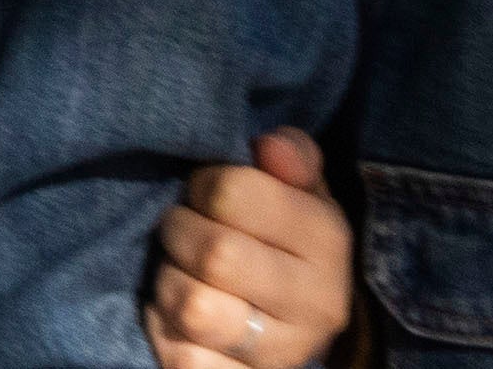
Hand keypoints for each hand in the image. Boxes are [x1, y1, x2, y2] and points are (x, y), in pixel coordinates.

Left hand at [144, 129, 351, 368]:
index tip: (201, 192)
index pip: (235, 194)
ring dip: (167, 280)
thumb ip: (291, 155)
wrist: (303, 318)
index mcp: (329, 240)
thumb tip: (269, 146)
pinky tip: (173, 313)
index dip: (202, 185)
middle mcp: (316, 302)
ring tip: (175, 269)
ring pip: (194, 308)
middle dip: (178, 230)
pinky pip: (183, 359)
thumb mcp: (301, 188)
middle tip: (178, 227)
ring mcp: (282, 352)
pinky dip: (163, 330)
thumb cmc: (288, 236)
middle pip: (215, 254)